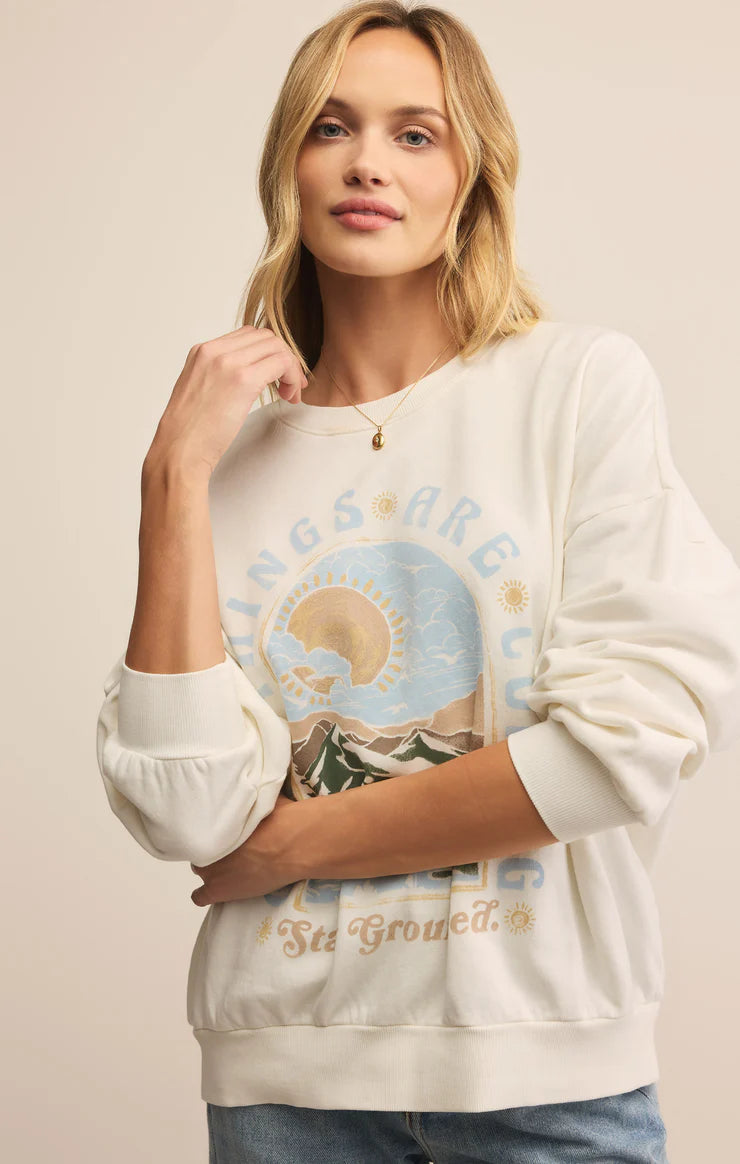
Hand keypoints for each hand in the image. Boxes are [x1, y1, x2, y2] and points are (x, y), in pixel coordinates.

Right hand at [145, 324, 308, 481]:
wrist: (179, 450)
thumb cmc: (189, 432)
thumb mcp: (199, 391)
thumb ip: (218, 375)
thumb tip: (244, 377)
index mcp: (201, 351)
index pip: (247, 335)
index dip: (268, 353)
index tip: (276, 375)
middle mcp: (214, 351)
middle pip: (265, 336)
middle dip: (283, 357)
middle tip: (289, 386)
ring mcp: (228, 362)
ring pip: (276, 346)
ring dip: (290, 368)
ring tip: (289, 394)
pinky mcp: (243, 379)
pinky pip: (282, 362)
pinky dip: (292, 376)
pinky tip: (289, 397)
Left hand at [190, 794, 303, 905]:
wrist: (290, 845)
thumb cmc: (281, 818)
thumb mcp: (265, 798)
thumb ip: (252, 797)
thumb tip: (254, 784)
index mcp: (217, 822)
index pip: (205, 827)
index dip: (218, 832)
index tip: (229, 834)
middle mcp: (208, 843)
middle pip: (203, 846)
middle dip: (215, 849)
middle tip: (234, 850)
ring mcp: (210, 869)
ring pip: (200, 869)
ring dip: (212, 869)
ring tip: (230, 870)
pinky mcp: (217, 890)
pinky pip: (198, 897)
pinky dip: (205, 894)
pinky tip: (217, 891)